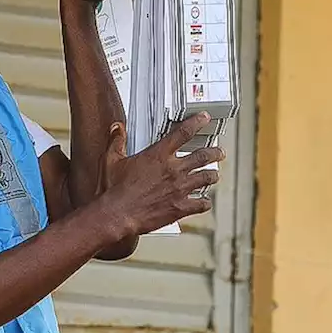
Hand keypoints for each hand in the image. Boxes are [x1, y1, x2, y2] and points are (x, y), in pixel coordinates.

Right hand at [95, 113, 223, 238]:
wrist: (118, 214)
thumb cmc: (115, 189)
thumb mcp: (112, 160)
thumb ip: (117, 142)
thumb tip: (117, 128)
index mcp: (158, 155)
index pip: (183, 133)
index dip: (196, 122)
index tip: (204, 118)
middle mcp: (173, 170)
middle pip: (203, 156)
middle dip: (215, 152)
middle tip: (220, 152)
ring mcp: (180, 189)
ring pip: (206, 178)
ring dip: (213, 175)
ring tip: (215, 175)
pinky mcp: (180, 207)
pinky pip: (201, 204)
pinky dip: (205, 202)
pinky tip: (205, 202)